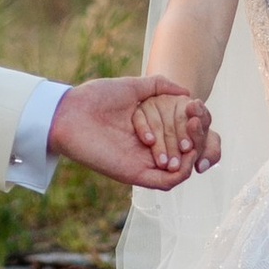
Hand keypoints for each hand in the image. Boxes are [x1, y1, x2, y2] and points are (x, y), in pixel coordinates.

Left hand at [49, 75, 218, 190]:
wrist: (69, 113)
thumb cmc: (95, 98)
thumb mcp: (132, 86)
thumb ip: (159, 86)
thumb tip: (186, 90)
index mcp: (152, 129)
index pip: (185, 133)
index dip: (198, 123)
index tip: (197, 108)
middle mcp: (151, 148)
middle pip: (189, 152)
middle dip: (199, 138)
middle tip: (195, 121)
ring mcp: (144, 162)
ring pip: (182, 169)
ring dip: (193, 155)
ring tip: (190, 137)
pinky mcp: (136, 174)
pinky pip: (167, 182)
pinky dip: (181, 171)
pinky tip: (184, 153)